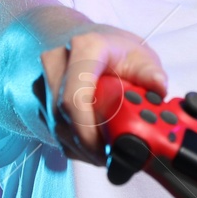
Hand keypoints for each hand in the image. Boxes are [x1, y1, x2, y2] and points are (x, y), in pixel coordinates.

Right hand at [35, 25, 166, 165]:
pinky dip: (75, 145)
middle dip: (90, 145)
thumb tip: (158, 88)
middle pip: (64, 118)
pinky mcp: (38, 102)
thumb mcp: (140, 55)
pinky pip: (54, 132)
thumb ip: (150, 73)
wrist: (81, 40)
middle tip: (113, 157)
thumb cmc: (112, 50)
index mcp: (84, 48)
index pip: (75, 97)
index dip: (89, 130)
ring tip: (108, 150)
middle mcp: (56, 64)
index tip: (108, 148)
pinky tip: (94, 144)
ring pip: (58, 129)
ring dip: (83, 148)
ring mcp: (42, 83)